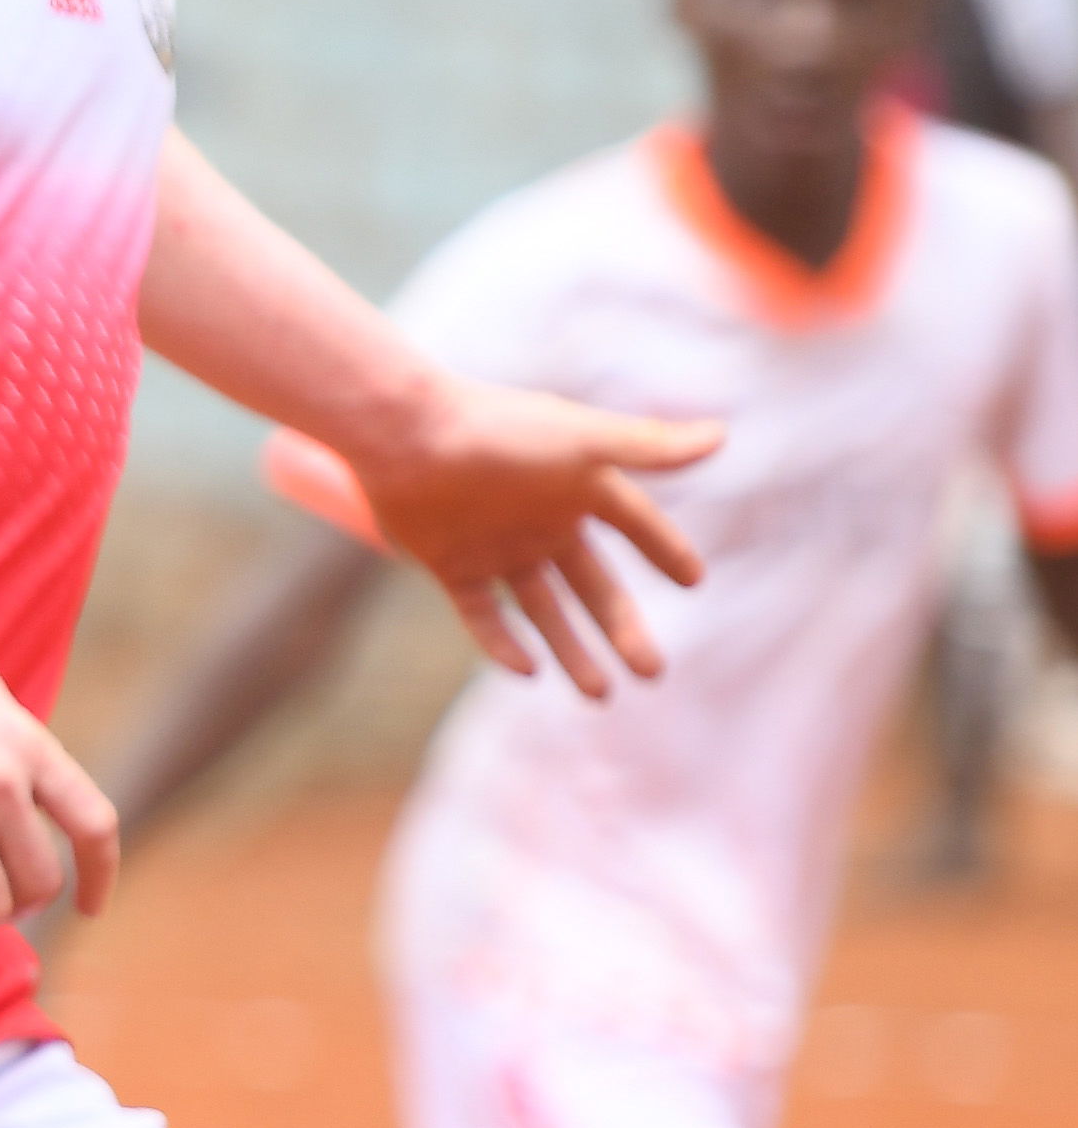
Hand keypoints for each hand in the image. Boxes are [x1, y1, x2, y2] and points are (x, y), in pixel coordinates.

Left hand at [326, 375, 715, 695]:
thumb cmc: (499, 431)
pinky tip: (530, 671)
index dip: (664, 550)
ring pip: (543, 610)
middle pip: (594, 585)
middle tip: (652, 673)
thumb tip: (722, 437)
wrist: (405, 436)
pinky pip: (483, 615)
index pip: (635, 525)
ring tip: (600, 696)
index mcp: (577, 487)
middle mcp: (542, 520)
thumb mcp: (582, 440)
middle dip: (622, 628)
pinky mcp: (451, 565)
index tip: (695, 583)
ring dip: (572, 651)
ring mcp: (497, 546)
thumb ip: (648, 447)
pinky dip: (502, 644)